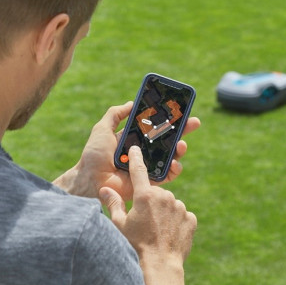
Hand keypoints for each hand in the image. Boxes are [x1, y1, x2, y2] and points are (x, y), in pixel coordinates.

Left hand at [54, 101, 200, 200]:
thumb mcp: (102, 129)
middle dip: (182, 131)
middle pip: (168, 140)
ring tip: (181, 144)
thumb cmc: (94, 155)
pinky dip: (174, 169)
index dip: (168, 120)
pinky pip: (167, 175)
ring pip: (171, 157)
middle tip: (194, 122)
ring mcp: (148, 167)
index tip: (180, 111)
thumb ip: (115, 114)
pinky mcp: (150, 182)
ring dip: (180, 149)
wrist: (91, 179)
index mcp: (134, 140)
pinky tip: (175, 162)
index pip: (155, 127)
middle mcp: (143, 152)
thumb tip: (132, 103)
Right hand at [100, 146, 196, 284]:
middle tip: (143, 222)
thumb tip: (105, 189)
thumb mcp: (119, 225)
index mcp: (145, 195)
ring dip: (164, 213)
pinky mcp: (190, 219)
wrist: (160, 266)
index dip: (136, 158)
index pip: (139, 170)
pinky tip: (168, 235)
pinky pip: (181, 216)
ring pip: (169, 204)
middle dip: (150, 203)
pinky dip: (176, 222)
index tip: (135, 149)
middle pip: (155, 194)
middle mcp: (164, 197)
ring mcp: (179, 207)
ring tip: (156, 232)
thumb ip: (113, 203)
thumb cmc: (135, 246)